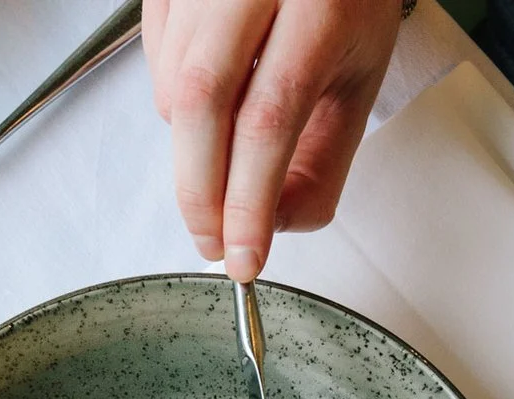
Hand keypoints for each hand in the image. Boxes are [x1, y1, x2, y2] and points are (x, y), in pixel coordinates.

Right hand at [143, 0, 403, 280]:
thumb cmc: (343, 2)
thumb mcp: (358, 79)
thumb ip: (323, 162)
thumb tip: (272, 228)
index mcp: (317, 7)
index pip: (269, 119)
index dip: (249, 200)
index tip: (244, 257)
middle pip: (201, 104)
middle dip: (200, 193)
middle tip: (213, 241)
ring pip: (172, 91)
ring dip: (193, 146)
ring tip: (230, 143)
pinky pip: (155, 64)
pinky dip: (177, 103)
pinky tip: (216, 92)